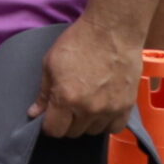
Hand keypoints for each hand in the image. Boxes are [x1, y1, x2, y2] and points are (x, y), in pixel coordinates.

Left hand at [32, 20, 140, 137]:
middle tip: (66, 108)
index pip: (54, 130)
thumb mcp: (50, 64)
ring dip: (86, 123)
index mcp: (66, 98)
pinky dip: (107, 123)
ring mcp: (111, 109)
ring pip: (93, 131)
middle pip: (73, 132)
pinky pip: (115, 127)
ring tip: (84, 106)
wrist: (112, 31)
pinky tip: (101, 109)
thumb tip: (35, 113)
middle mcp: (89, 109)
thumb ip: (43, 93)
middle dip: (66, 123)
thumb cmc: (78, 43)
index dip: (48, 125)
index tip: (49, 117)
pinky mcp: (128, 105)